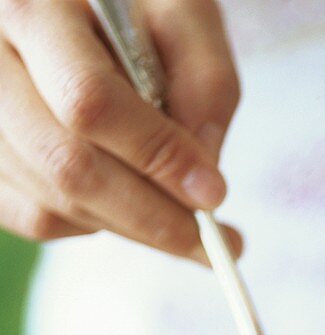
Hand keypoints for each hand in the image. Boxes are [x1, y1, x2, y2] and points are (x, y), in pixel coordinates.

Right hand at [0, 0, 241, 259]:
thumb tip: (203, 177)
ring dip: (130, 226)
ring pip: (52, 202)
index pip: (88, 100)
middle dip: (152, 217)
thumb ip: (206, 82)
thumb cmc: (133, 5)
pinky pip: (34, 218)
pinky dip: (92, 225)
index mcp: (32, 6)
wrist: (78, 7)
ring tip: (179, 217)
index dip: (157, 157)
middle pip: (67, 165)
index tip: (214, 194)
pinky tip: (126, 204)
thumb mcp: (182, 14)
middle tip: (213, 242)